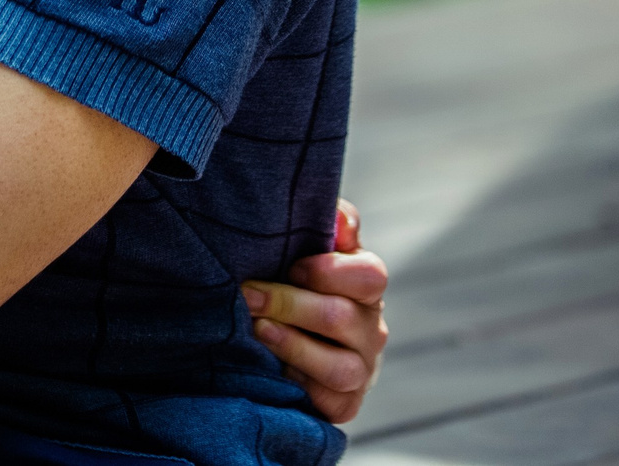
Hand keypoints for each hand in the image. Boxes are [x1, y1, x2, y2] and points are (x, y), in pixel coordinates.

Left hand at [242, 198, 389, 423]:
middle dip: (288, 304)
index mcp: (365, 286)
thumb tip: (337, 214)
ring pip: (340, 368)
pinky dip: (298, 386)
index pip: (370, 275)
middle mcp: (371, 329)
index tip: (291, 266)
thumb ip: (330, 224)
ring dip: (292, 346)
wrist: (291, 334)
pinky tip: (270, 368)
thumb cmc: (298, 279)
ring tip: (257, 330)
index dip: (327, 271)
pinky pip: (329, 403)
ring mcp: (362, 370)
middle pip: (341, 318)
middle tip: (247, 295)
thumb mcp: (311, 245)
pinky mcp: (344, 404)